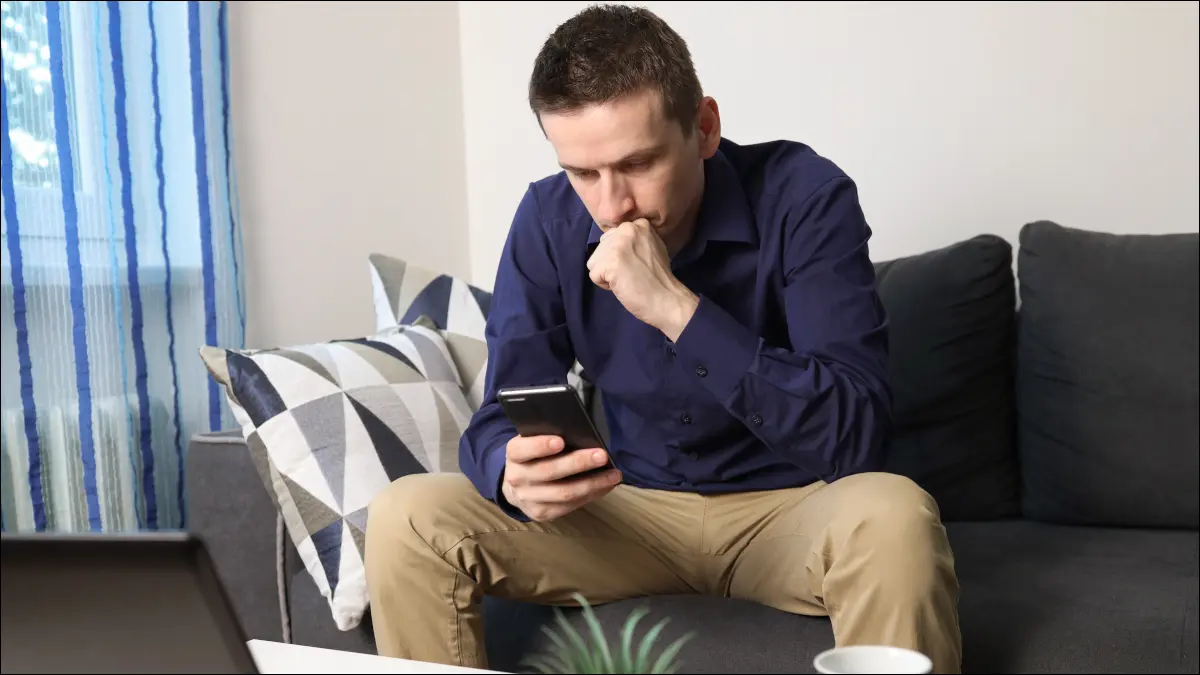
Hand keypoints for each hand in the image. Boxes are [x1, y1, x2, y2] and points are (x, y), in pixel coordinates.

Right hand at [501, 435, 621, 521]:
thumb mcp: (532, 442)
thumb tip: (581, 433)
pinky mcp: (542, 513)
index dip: (540, 446)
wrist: (517, 485)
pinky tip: (606, 485)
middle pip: (549, 471)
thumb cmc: (533, 456)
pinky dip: (592, 495)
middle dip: (578, 463)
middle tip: (601, 455)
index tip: (560, 441)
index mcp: (513, 454)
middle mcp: (517, 478)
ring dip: (592, 483)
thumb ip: (547, 436)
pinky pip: (571, 505)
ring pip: (564, 492)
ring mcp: (528, 499)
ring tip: (613, 474)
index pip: (521, 449)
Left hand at [586, 219, 699, 340]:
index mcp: (637, 224)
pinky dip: (605, 285)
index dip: (619, 255)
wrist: (666, 298)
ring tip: (627, 279)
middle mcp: (626, 229)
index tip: (636, 264)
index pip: (611, 238)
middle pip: (601, 248)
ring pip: (595, 262)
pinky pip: (593, 275)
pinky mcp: (609, 262)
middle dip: (611, 263)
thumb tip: (614, 242)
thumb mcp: (652, 246)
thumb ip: (634, 240)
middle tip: (631, 273)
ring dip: (607, 274)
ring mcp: (616, 245)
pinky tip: (622, 285)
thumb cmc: (659, 278)